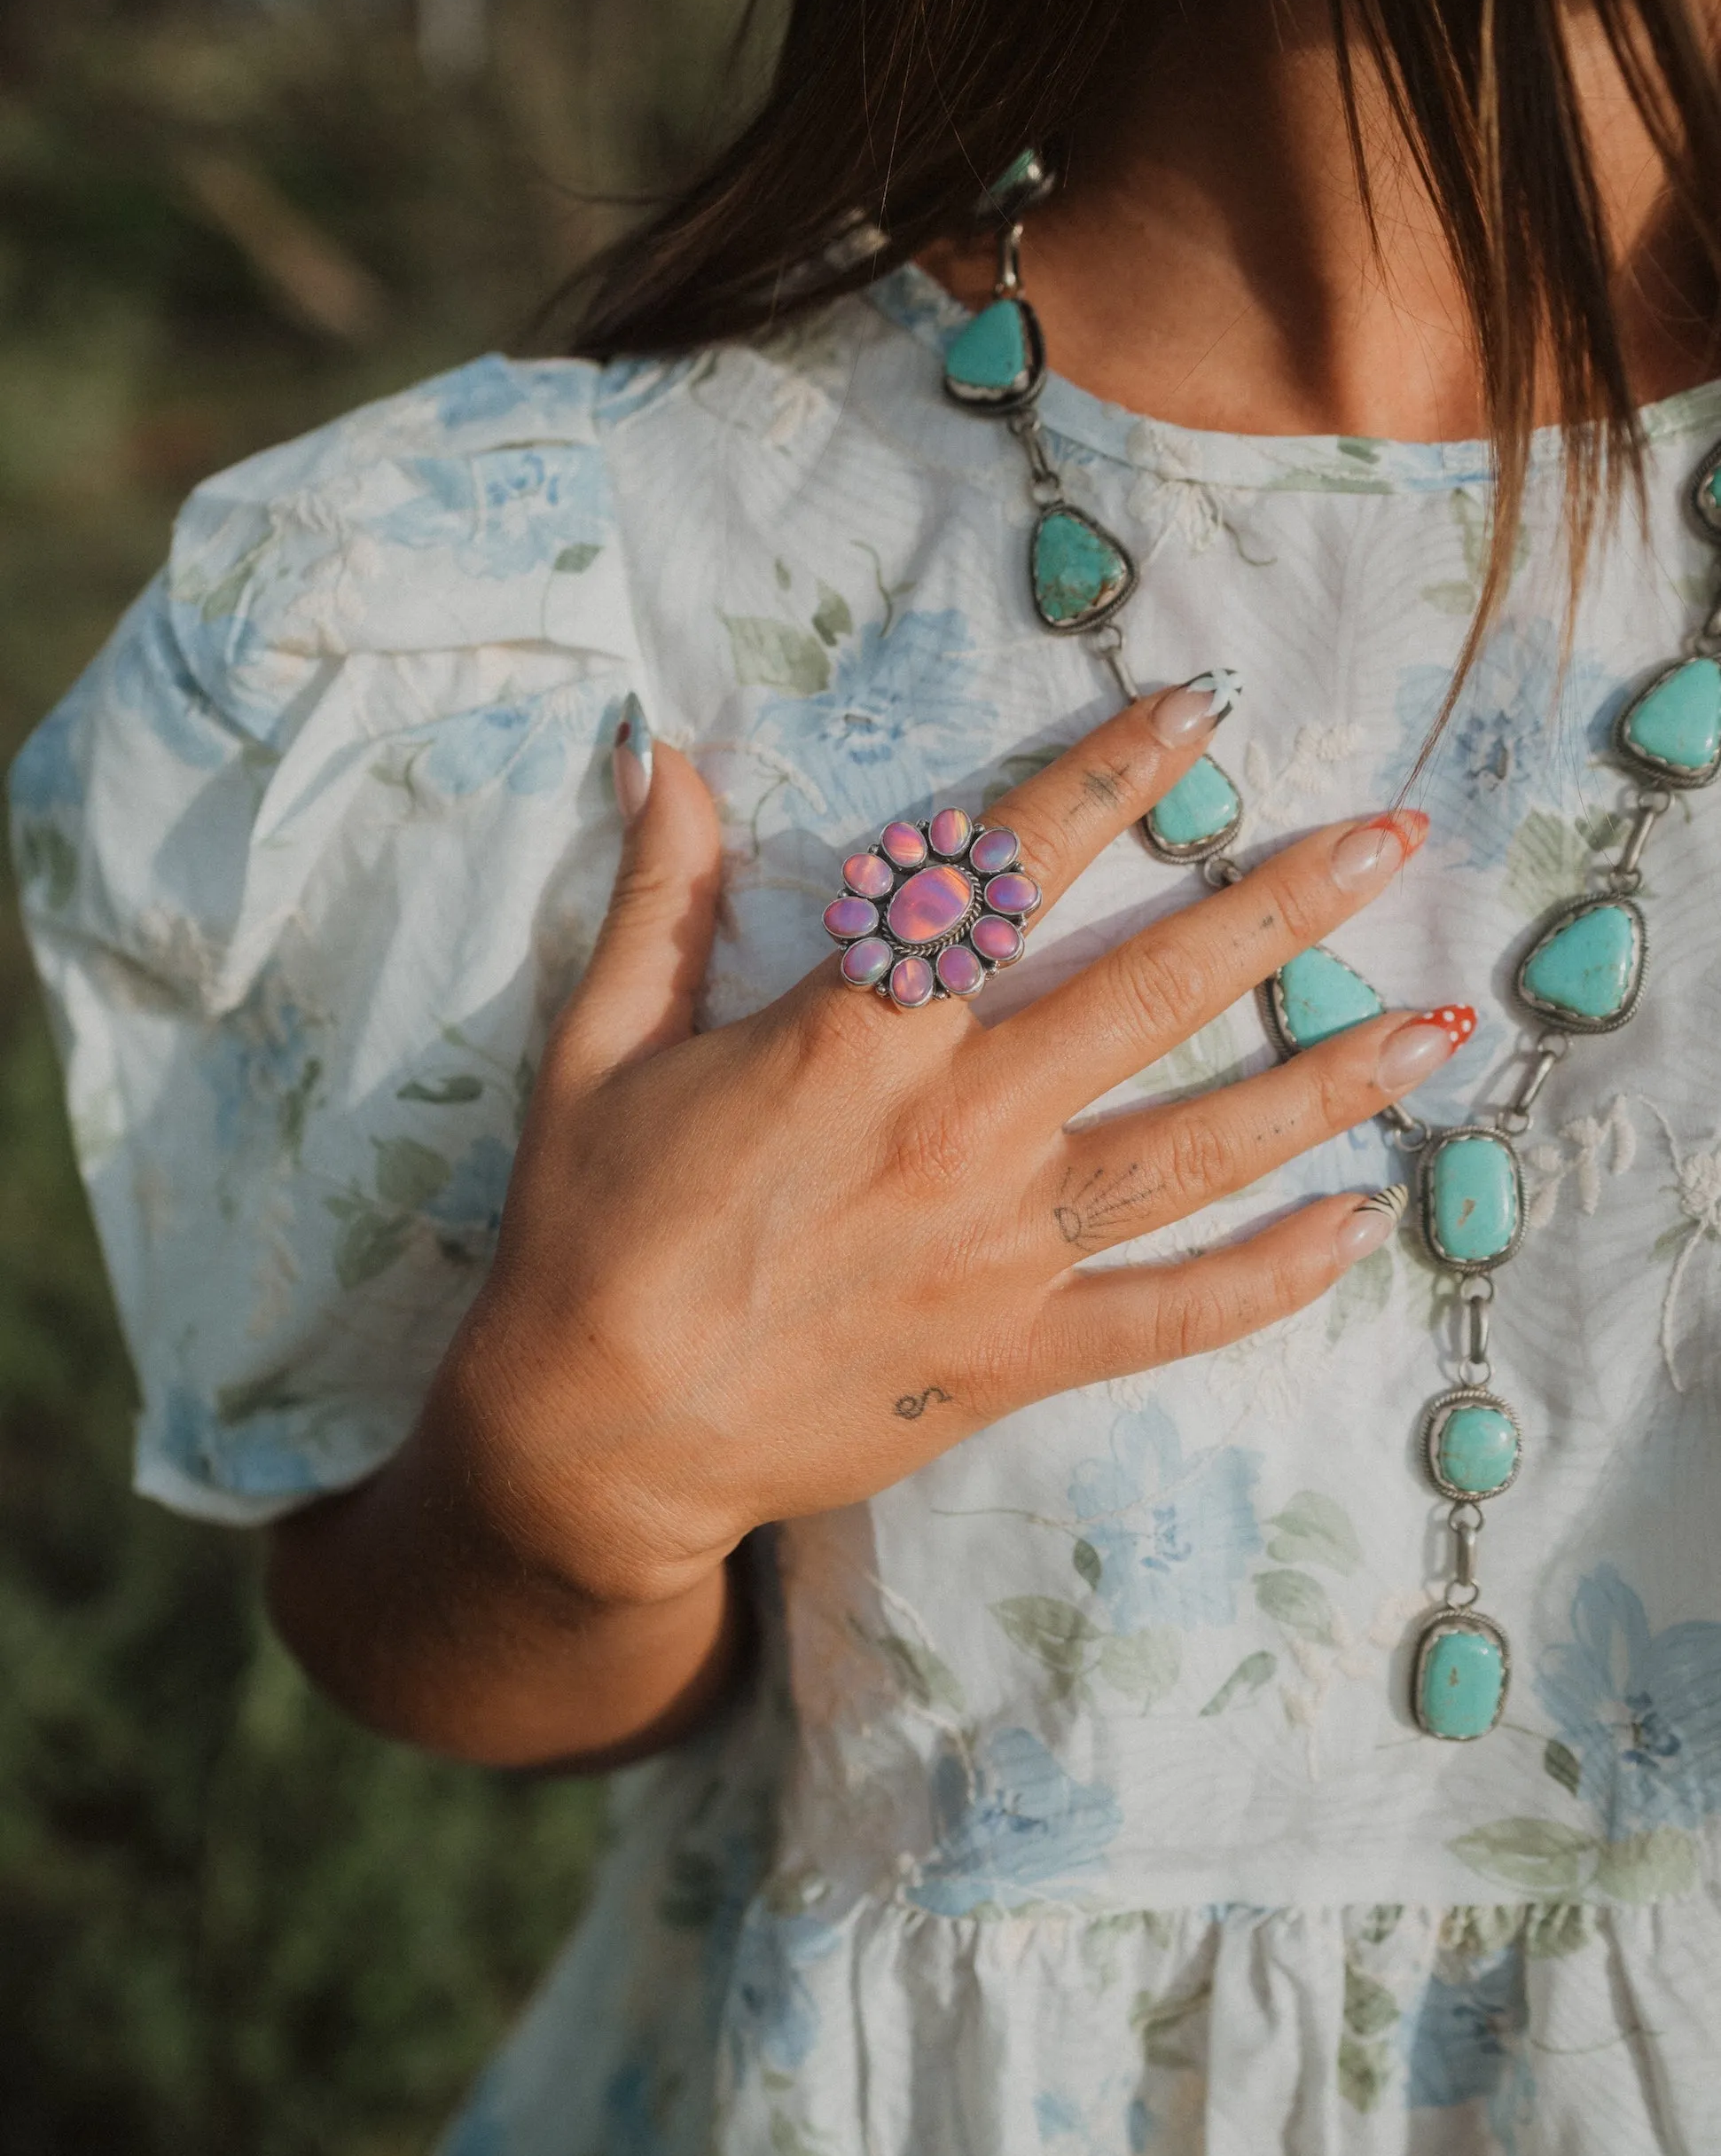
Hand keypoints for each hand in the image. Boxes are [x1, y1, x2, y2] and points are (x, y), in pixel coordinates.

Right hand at [437, 683, 1465, 1616]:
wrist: (595, 1441)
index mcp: (858, 1037)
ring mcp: (1002, 1250)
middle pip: (1152, 994)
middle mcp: (958, 1129)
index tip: (1195, 713)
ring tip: (1436, 1024)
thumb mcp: (599, 1048)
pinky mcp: (1017, 1354)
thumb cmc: (591, 1235)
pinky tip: (1360, 1227)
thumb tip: (674, 760)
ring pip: (1197, 1149)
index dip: (1107, 778)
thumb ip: (660, 901)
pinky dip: (1270, 1277)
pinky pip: (1171, 1314)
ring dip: (1325, 1081)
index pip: (1007, 873)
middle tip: (1389, 840)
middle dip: (1278, 907)